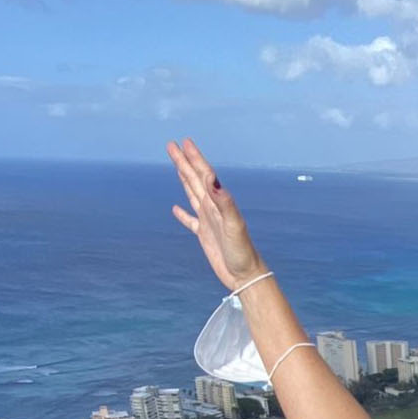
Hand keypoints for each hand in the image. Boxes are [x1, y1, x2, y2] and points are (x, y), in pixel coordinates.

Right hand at [167, 138, 265, 291]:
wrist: (245, 275)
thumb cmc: (242, 252)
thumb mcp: (234, 225)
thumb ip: (224, 202)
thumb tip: (212, 179)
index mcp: (218, 203)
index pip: (205, 175)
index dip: (194, 158)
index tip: (184, 142)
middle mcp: (213, 209)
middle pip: (195, 180)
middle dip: (184, 162)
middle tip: (172, 145)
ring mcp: (208, 222)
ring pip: (192, 194)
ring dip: (184, 179)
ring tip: (177, 165)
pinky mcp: (205, 236)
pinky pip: (191, 221)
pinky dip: (183, 214)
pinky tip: (176, 209)